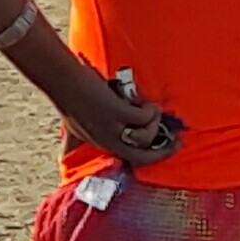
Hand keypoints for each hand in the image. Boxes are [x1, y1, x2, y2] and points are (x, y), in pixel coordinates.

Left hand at [60, 70, 179, 165]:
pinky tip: (145, 101)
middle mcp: (108, 141)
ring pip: (146, 137)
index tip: (166, 148)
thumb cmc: (68, 99)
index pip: (131, 160)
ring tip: (151, 109)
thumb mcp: (75, 128)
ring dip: (154, 123)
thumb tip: (69, 152)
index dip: (151, 157)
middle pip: (143, 156)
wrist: (61, 80)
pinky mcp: (117, 113)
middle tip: (178, 142)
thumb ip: (80, 139)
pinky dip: (149, 110)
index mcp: (102, 145)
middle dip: (164, 151)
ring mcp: (113, 128)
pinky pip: (144, 117)